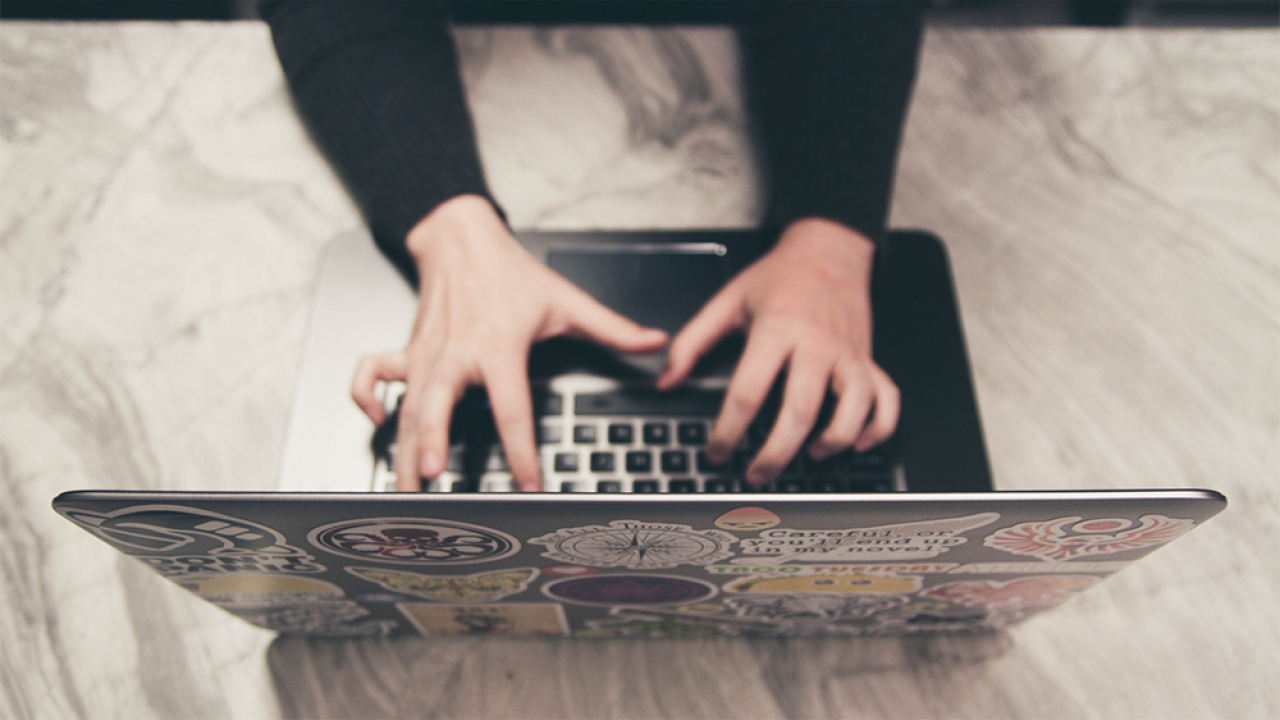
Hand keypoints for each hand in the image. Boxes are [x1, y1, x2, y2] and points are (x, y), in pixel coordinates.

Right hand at [351, 195, 667, 490]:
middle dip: (430, 441)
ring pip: (405, 405)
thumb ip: (612, 328)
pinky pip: (372, 376)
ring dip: (399, 444)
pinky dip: (365, 398)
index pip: (512, 408)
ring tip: (401, 485)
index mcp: (497, 347)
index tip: (527, 482)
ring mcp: (425, 355)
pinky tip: (375, 423)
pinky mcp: (406, 350)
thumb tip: (654, 343)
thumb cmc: (509, 273)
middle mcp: (456, 354)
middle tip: (430, 477)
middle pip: (438, 405)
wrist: (459, 236)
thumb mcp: (565, 299)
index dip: (520, 449)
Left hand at [656, 218, 899, 486]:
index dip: (728, 431)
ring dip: (833, 440)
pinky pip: (886, 399)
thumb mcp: (727, 301)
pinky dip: (878, 426)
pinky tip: (857, 443)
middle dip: (776, 453)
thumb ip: (692, 342)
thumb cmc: (779, 277)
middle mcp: (817, 344)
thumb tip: (666, 380)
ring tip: (811, 456)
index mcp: (777, 329)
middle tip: (757, 474)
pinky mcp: (869, 359)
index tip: (717, 452)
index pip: (748, 392)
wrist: (828, 248)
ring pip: (853, 407)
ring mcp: (849, 353)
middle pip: (800, 410)